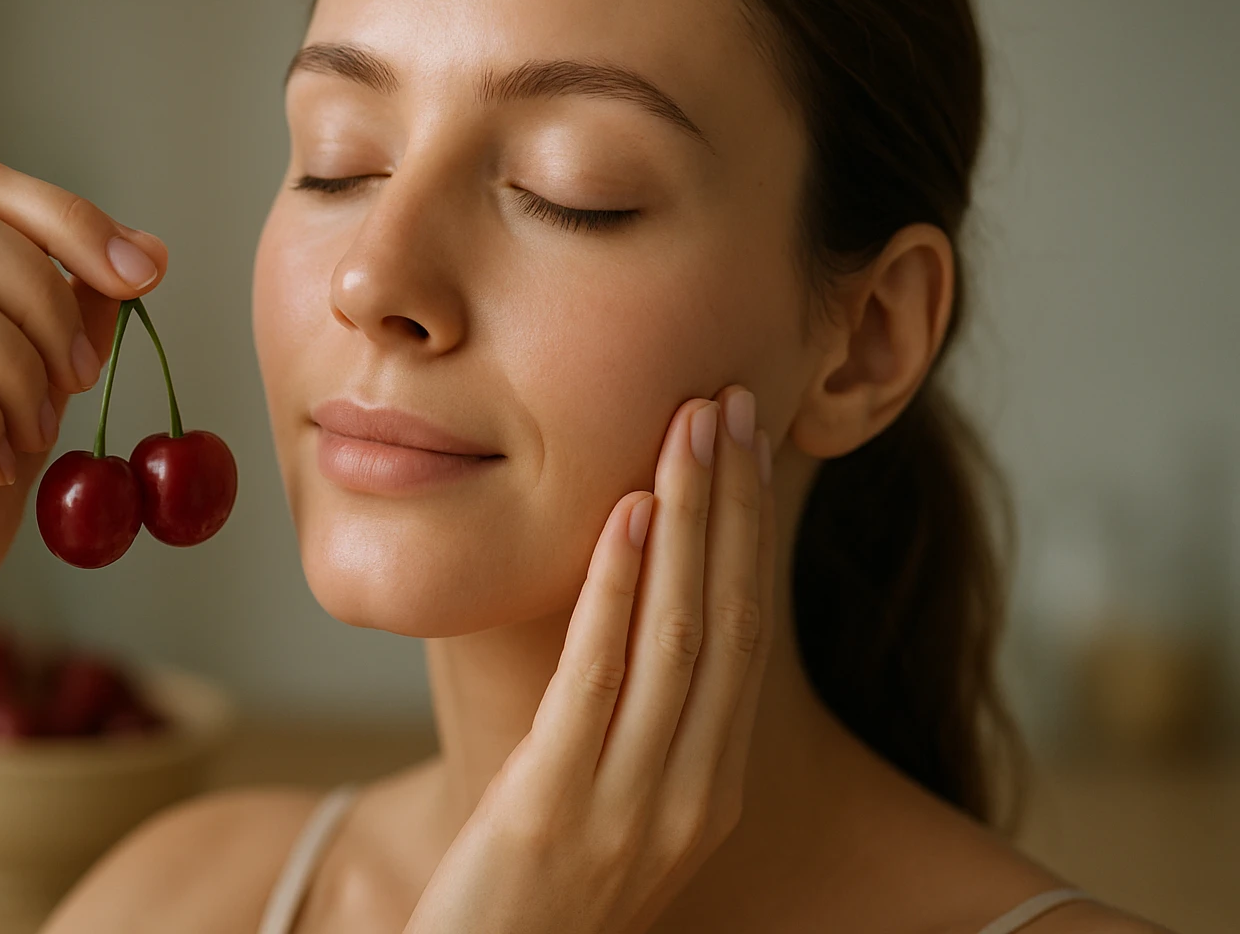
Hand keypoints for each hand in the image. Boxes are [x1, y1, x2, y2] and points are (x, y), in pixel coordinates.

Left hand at [405, 384, 774, 933]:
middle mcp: (690, 797)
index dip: (750, 535)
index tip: (746, 446)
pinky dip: (617, 590)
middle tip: (734, 401)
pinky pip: (596, 681)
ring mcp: (630, 808)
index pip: (747, 637)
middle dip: (734, 504)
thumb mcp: (607, 808)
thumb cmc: (535, 899)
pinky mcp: (552, 811)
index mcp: (710, 792)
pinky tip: (628, 514)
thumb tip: (632, 611)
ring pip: (680, 637)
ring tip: (693, 426)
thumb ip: (632, 726)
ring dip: (692, 521)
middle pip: (730, 621)